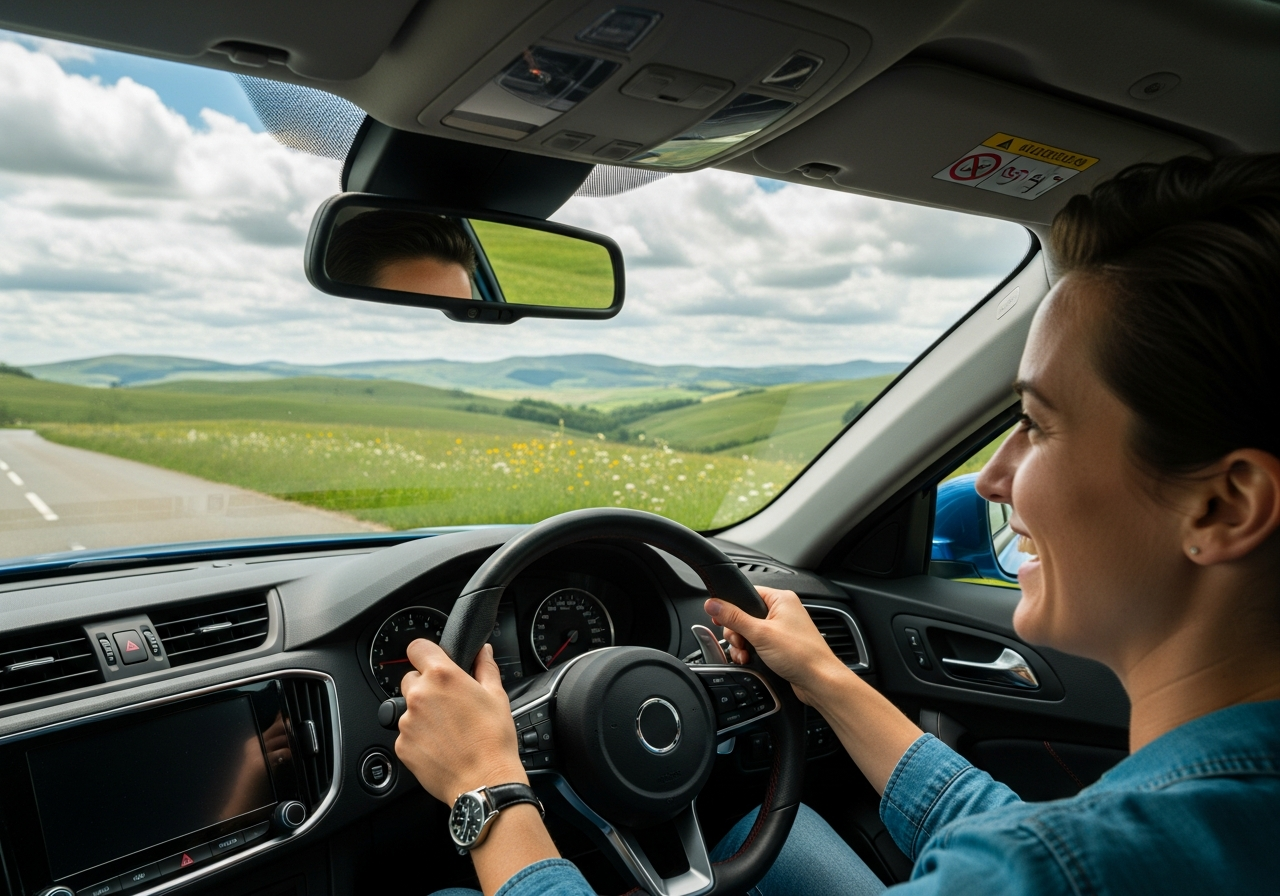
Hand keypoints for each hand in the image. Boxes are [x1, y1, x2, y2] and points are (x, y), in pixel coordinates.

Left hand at [394, 641, 527, 802]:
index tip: (432, 661)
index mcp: (442, 676)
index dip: (426, 653)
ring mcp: (407, 722)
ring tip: (448, 729)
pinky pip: (406, 733)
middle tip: (449, 704)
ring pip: (409, 708)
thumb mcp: (497, 696)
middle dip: (427, 687)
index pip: (417, 648)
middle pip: (411, 679)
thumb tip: (483, 651)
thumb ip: (485, 667)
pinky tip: (441, 745)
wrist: (484, 781)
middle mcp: (419, 695)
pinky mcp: (402, 745)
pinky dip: (419, 737)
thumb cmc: (493, 740)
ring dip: (423, 714)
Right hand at [706, 586, 846, 704]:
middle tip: (739, 642)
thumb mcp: (761, 634)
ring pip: (749, 631)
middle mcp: (782, 611)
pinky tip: (749, 659)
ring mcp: (781, 629)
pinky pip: (757, 643)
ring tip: (745, 654)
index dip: (730, 606)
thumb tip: (713, 604)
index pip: (746, 593)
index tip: (719, 617)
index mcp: (781, 599)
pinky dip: (750, 651)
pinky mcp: (780, 645)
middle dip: (736, 631)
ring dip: (742, 644)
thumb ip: (734, 618)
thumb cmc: (801, 655)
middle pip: (744, 614)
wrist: (819, 681)